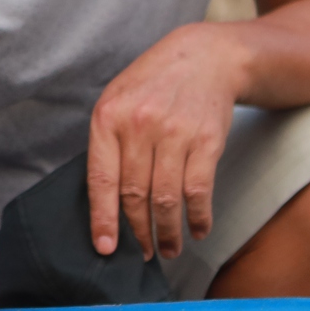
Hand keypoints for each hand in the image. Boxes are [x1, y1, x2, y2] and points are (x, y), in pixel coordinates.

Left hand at [87, 22, 240, 259]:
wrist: (206, 57)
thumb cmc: (154, 84)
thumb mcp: (117, 100)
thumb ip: (107, 144)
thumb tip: (103, 202)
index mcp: (109, 117)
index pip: (102, 180)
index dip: (103, 220)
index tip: (106, 249)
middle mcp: (140, 125)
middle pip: (135, 195)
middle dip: (138, 232)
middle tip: (142, 253)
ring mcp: (176, 133)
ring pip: (166, 199)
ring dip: (167, 233)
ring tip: (168, 249)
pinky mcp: (207, 140)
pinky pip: (199, 191)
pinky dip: (198, 218)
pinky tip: (197, 230)